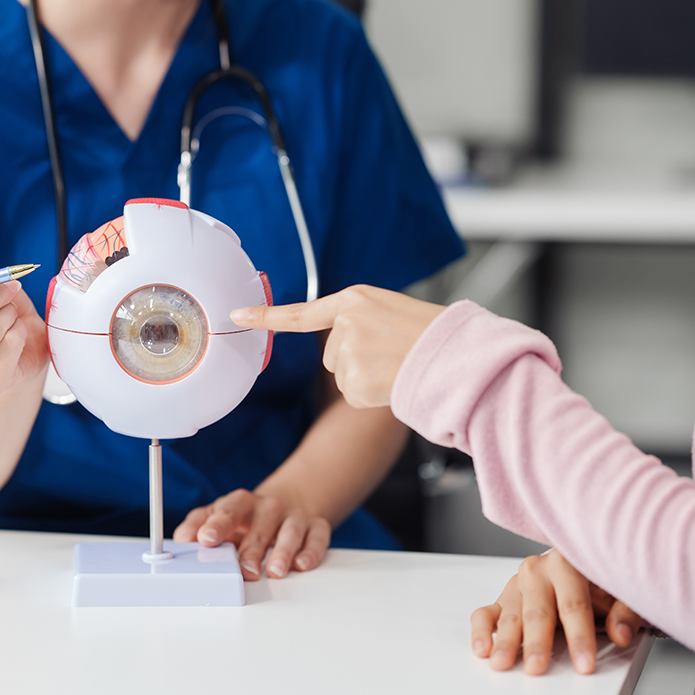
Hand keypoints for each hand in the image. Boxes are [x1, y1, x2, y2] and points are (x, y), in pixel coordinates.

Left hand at [172, 489, 330, 580]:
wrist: (281, 506)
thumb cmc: (243, 518)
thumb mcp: (217, 517)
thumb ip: (197, 526)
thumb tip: (180, 541)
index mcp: (239, 503)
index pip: (227, 510)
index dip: (217, 524)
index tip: (206, 539)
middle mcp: (267, 507)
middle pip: (259, 526)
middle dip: (251, 549)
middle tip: (245, 569)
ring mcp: (293, 516)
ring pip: (289, 532)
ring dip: (282, 552)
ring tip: (275, 571)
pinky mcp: (315, 527)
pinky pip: (317, 538)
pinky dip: (311, 551)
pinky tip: (302, 564)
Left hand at [230, 285, 444, 408]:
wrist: (458, 355)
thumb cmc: (431, 333)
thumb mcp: (390, 311)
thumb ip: (358, 321)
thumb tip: (340, 348)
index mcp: (355, 299)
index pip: (300, 312)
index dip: (265, 316)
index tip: (236, 316)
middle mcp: (346, 324)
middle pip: (331, 353)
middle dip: (355, 357)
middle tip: (390, 353)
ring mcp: (348, 353)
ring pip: (343, 374)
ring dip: (366, 375)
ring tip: (396, 364)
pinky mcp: (355, 382)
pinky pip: (353, 394)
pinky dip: (372, 393)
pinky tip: (393, 381)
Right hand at [473, 549, 643, 674]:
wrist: (580, 561)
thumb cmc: (599, 579)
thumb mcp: (621, 591)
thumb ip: (625, 613)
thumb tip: (622, 634)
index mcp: (566, 564)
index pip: (572, 604)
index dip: (579, 636)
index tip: (584, 663)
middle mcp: (537, 571)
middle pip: (537, 612)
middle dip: (536, 642)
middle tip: (536, 666)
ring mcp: (517, 584)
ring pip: (510, 615)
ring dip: (505, 641)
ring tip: (502, 662)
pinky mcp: (504, 598)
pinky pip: (485, 613)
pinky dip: (481, 630)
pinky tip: (483, 648)